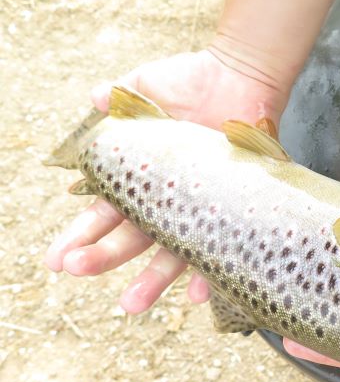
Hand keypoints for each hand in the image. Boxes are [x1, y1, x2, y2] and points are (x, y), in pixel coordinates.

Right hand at [44, 49, 284, 312]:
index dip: (80, 235)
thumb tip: (98, 98)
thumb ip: (119, 97)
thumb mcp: (146, 87)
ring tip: (131, 305)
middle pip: (131, 237)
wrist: (241, 77)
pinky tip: (198, 294)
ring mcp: (197, 208)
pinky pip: (222, 248)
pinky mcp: (230, 210)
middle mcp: (166, 200)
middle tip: (79, 271)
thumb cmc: (190, 82)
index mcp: (139, 178)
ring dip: (151, 280)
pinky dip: (211, 273)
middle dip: (103, 256)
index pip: (103, 212)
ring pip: (172, 252)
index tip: (57, 260)